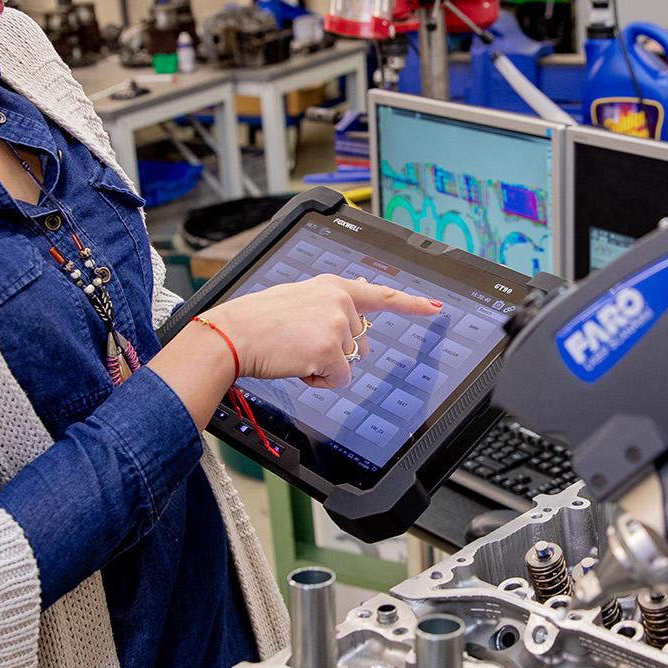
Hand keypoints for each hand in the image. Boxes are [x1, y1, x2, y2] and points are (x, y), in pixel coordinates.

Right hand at [205, 275, 441, 389]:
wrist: (232, 334)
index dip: (411, 304)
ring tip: (294, 351)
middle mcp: (340, 300)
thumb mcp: (299, 298)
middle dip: (338, 351)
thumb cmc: (257, 320)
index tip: (435, 308)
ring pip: (349, 361)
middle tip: (302, 344)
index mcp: (332, 286)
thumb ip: (332, 300)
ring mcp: (336, 324)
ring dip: (325, 366)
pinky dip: (320, 381)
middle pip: (361, 341)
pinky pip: (339, 379)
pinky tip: (298, 365)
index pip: (381, 294)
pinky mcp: (330, 350)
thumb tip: (361, 297)